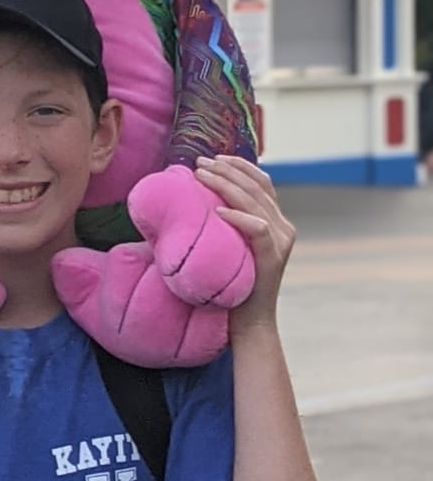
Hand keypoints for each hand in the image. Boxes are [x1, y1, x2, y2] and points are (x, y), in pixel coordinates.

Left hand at [195, 156, 294, 331]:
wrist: (249, 322)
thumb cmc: (232, 284)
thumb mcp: (231, 245)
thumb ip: (227, 224)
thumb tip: (198, 200)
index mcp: (275, 222)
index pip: (262, 183)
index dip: (240, 166)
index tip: (214, 157)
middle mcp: (283, 228)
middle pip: (257, 187)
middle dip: (227, 170)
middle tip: (200, 162)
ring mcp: (281, 243)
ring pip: (255, 202)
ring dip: (226, 185)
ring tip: (202, 176)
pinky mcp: (273, 259)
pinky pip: (257, 229)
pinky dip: (237, 217)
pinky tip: (216, 212)